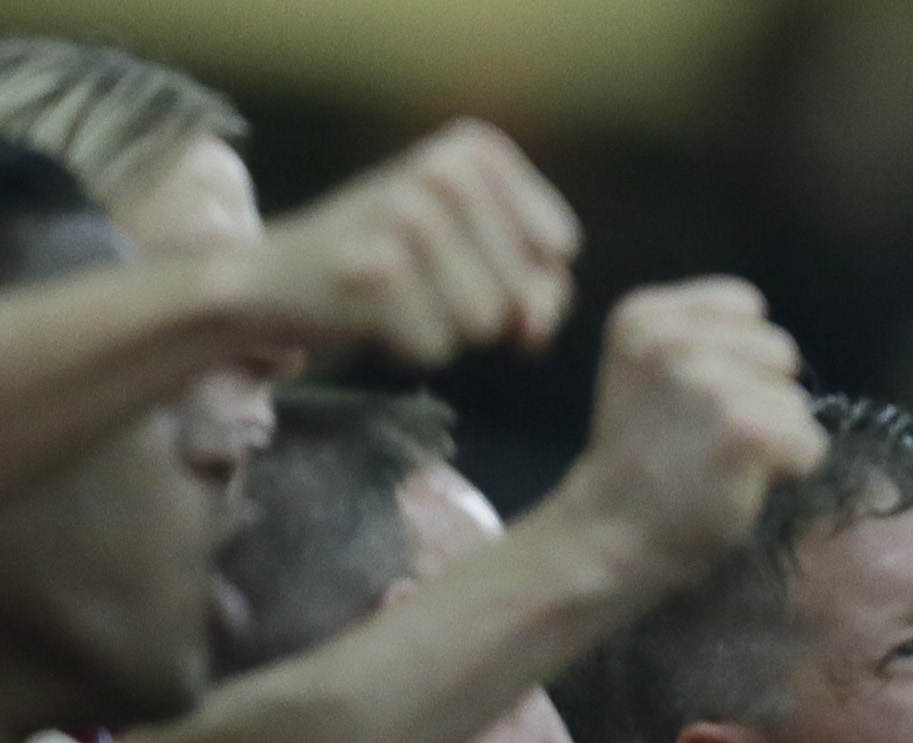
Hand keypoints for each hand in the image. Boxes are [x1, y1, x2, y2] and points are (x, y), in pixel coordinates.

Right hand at [226, 120, 579, 365]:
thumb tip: (533, 327)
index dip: (524, 277)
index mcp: (477, 149)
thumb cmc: (397, 268)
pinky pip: (438, 347)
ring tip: (399, 297)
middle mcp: (442, 168)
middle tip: (421, 280)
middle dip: (483, 308)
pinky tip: (370, 313)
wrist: (277, 279)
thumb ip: (543, 290)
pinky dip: (410, 347)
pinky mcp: (374, 268)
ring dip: (446, 329)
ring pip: (486, 322)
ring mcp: (405, 214)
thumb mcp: (485, 261)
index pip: (559, 245)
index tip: (465, 258)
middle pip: (524, 289)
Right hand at [544, 279, 826, 589]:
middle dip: (762, 395)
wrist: (611, 535)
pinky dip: (790, 470)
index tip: (697, 401)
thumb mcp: (649, 372)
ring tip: (720, 463)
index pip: (745, 305)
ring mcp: (707, 383)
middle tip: (708, 439)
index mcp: (644, 315)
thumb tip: (785, 351)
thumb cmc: (644, 460)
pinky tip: (740, 484)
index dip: (741, 359)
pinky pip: (810, 443)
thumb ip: (702, 339)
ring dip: (775, 438)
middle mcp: (673, 340)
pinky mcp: (745, 430)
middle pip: (779, 350)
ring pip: (798, 402)